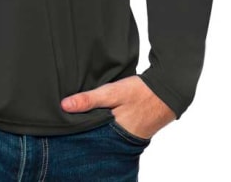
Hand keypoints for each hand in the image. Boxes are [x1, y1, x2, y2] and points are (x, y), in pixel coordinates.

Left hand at [60, 75, 176, 139]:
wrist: (168, 90)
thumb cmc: (140, 92)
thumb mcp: (112, 93)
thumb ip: (89, 100)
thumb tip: (64, 106)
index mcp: (113, 135)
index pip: (88, 138)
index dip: (75, 130)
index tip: (62, 124)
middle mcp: (120, 140)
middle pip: (95, 137)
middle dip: (84, 129)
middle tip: (69, 120)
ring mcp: (127, 136)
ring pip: (104, 132)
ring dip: (95, 125)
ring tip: (83, 115)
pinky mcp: (132, 128)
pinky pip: (113, 128)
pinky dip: (106, 122)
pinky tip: (100, 114)